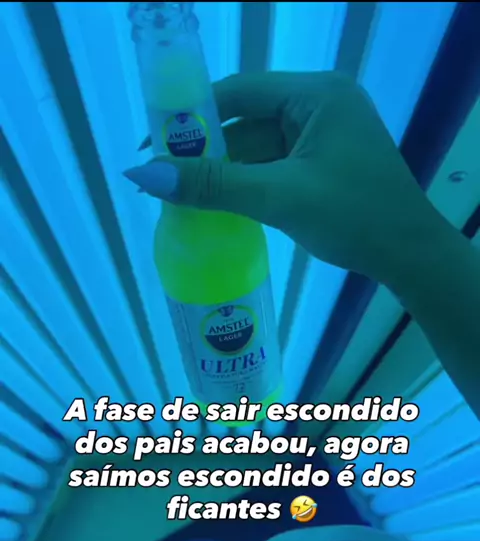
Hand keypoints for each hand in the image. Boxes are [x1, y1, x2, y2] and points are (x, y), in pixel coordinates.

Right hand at [123, 71, 444, 285]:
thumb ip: (213, 185)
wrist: (410, 257)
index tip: (151, 144)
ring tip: (180, 198)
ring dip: (225, 174)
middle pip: (246, 121)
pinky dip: (247, 186)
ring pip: (257, 149)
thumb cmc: (354, 218)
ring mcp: (324, 136)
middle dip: (206, 153)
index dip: (191, 117)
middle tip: (161, 180)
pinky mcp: (324, 164)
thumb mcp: (280, 198)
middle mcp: (320, 105)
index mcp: (316, 95)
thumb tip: (142, 174)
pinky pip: (274, 167)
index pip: (238, 92)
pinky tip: (217, 206)